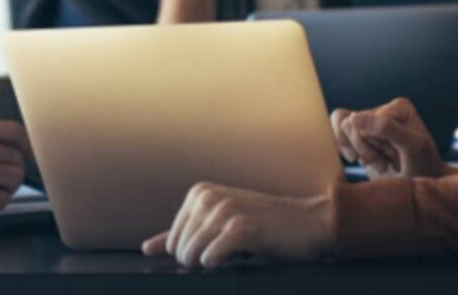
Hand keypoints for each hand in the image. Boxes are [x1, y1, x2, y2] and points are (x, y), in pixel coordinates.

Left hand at [141, 182, 333, 268]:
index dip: (193, 254)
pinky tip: (241, 253)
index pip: (172, 241)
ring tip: (237, 251)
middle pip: (180, 250)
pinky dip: (221, 264)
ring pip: (192, 256)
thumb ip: (184, 235)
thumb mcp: (220, 224)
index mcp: (199, 193)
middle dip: (201, 261)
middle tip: (231, 252)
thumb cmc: (265, 226)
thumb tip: (148, 248)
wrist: (309, 223)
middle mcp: (208, 197)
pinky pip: (210, 259)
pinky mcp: (240, 228)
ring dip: (213, 264)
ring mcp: (224, 210)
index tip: (220, 247)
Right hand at [331, 98, 454, 178]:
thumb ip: (386, 128)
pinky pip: (337, 133)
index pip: (367, 118)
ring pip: (342, 127)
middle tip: (384, 164)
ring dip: (358, 151)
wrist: (421, 193)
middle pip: (351, 122)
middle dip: (365, 149)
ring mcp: (370, 123)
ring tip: (377, 163)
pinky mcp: (359, 136)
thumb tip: (353, 117)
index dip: (374, 142)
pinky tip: (362, 161)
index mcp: (398, 107)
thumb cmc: (423, 168)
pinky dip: (346, 149)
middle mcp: (383, 110)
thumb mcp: (412, 147)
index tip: (395, 157)